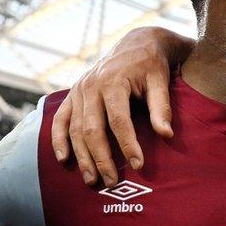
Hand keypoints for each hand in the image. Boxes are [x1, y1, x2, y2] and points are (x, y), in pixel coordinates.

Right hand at [50, 27, 192, 185]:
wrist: (137, 43)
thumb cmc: (152, 64)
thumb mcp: (161, 81)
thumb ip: (161, 107)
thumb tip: (166, 135)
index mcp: (113, 82)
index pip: (119, 120)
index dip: (127, 144)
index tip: (138, 165)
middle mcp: (90, 87)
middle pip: (93, 129)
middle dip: (102, 158)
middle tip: (111, 182)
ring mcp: (78, 91)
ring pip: (76, 129)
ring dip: (82, 156)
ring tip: (92, 179)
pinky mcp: (73, 95)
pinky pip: (61, 119)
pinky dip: (59, 139)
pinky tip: (63, 159)